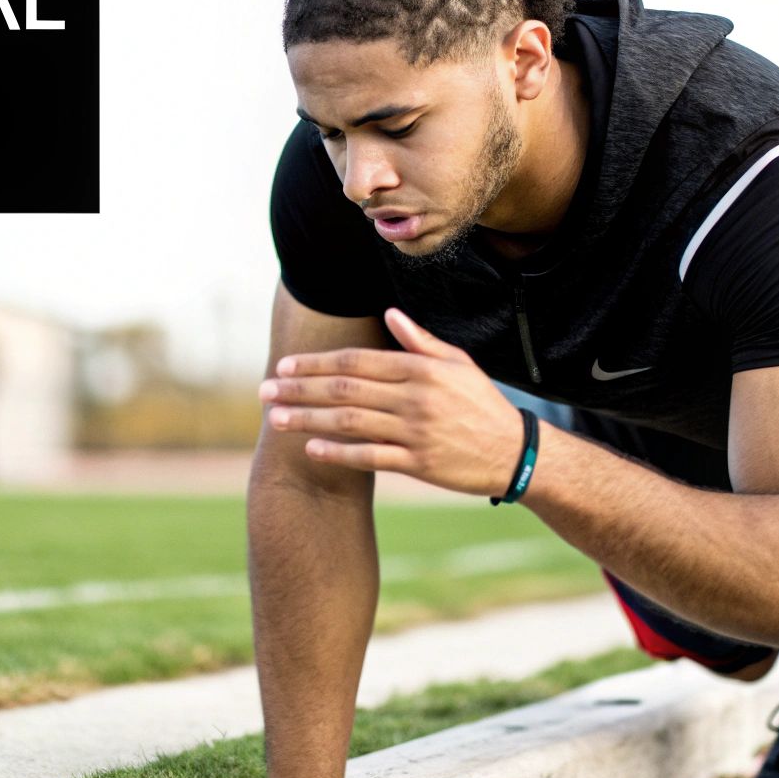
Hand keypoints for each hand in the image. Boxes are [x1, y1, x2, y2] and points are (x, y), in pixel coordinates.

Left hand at [258, 308, 523, 496]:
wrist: (514, 451)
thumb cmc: (481, 403)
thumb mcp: (457, 363)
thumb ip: (419, 341)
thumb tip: (390, 314)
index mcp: (419, 369)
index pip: (355, 361)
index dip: (315, 364)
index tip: (284, 368)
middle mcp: (414, 397)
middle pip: (344, 389)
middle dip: (299, 390)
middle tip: (263, 392)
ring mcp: (415, 431)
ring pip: (350, 422)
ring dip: (309, 420)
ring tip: (276, 419)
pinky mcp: (418, 463)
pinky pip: (370, 456)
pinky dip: (339, 452)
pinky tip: (311, 449)